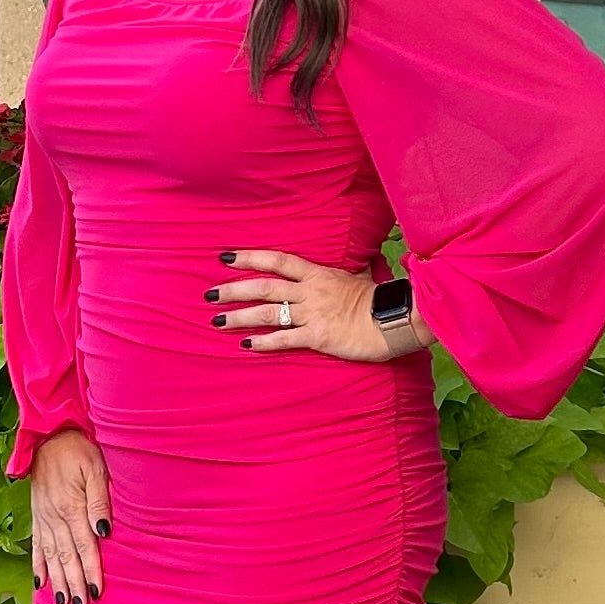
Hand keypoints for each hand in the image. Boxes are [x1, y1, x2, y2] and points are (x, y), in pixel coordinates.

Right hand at [29, 427, 111, 603]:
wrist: (49, 436)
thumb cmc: (78, 450)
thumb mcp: (96, 468)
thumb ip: (99, 501)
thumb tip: (103, 532)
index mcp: (71, 506)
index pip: (84, 546)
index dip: (91, 570)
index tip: (97, 592)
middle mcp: (54, 516)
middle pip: (67, 557)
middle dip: (75, 583)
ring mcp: (43, 518)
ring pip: (51, 556)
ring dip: (58, 581)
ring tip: (64, 602)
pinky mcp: (36, 516)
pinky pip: (36, 545)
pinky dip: (38, 565)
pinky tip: (40, 583)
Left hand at [204, 249, 424, 364]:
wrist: (395, 319)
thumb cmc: (379, 299)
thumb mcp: (360, 276)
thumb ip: (349, 270)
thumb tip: (356, 262)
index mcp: (318, 274)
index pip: (277, 261)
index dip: (249, 257)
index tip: (225, 257)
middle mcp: (310, 291)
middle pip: (264, 287)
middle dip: (233, 289)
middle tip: (209, 294)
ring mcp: (312, 314)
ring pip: (268, 313)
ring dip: (240, 317)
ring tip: (218, 321)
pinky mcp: (318, 336)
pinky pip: (284, 339)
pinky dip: (263, 342)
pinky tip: (246, 346)